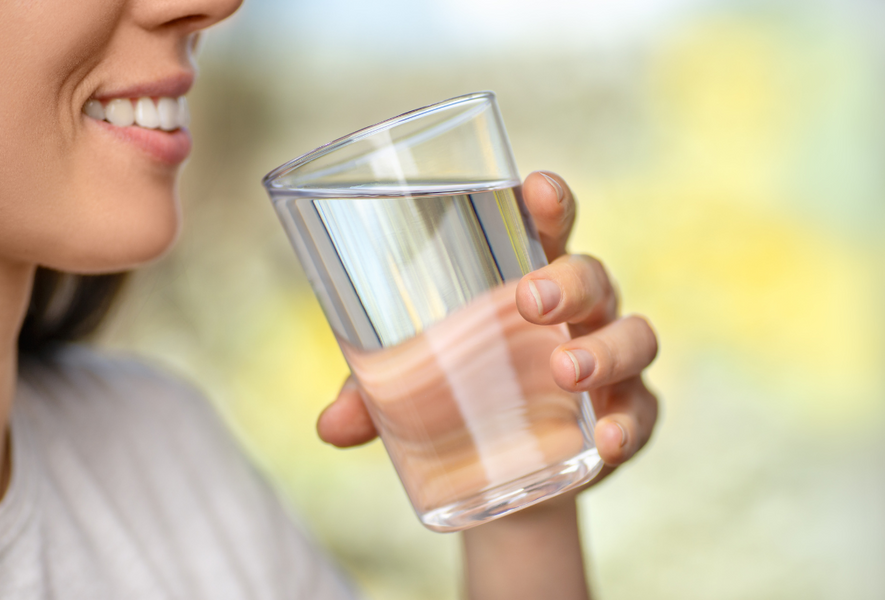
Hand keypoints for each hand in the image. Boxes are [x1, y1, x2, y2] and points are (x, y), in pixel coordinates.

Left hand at [317, 171, 658, 482]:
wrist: (504, 471)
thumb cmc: (459, 398)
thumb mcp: (410, 391)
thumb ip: (371, 397)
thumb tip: (329, 427)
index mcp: (526, 281)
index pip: (545, 228)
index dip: (548, 202)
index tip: (535, 188)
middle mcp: (578, 313)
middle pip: (592, 274)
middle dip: (568, 279)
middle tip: (530, 300)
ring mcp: (608, 363)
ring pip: (633, 334)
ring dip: (604, 349)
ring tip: (565, 371)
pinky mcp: (625, 415)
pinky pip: (644, 412)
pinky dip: (629, 425)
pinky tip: (606, 444)